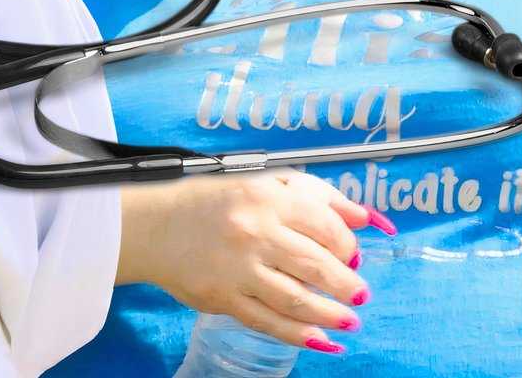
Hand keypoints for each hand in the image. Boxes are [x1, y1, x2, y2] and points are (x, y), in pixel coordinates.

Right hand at [117, 170, 391, 352]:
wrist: (155, 226)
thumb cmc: (213, 202)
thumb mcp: (265, 182)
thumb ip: (318, 195)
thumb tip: (366, 217)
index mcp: (266, 197)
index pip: (325, 225)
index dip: (347, 245)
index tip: (352, 256)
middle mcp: (254, 232)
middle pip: (317, 265)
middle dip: (347, 284)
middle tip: (360, 293)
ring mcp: (238, 269)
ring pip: (297, 299)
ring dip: (331, 314)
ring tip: (349, 320)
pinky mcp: (223, 298)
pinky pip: (269, 321)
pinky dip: (299, 334)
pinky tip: (321, 339)